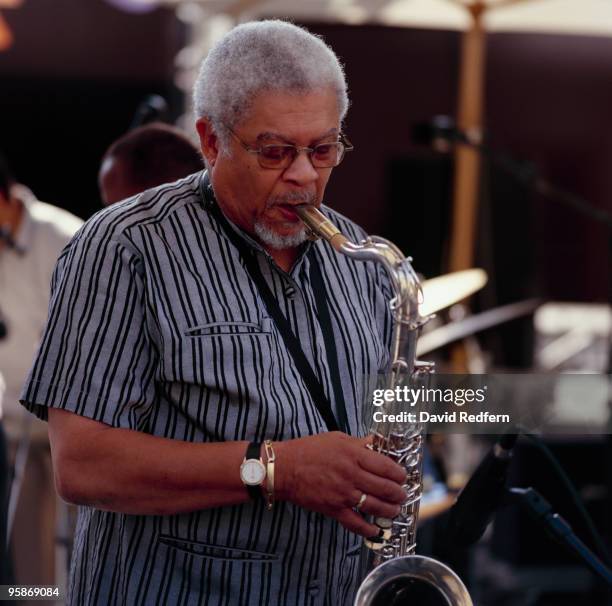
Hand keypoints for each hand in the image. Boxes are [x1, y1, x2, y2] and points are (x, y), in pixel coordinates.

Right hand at [274, 432, 405, 536]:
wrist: (285, 468)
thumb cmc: (309, 450)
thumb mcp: (338, 439)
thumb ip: (360, 443)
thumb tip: (378, 443)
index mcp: (354, 455)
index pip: (386, 467)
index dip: (399, 473)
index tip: (403, 476)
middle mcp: (351, 475)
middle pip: (385, 488)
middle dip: (399, 493)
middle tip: (402, 494)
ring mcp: (343, 494)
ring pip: (376, 507)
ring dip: (390, 511)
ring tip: (394, 510)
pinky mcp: (334, 509)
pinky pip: (356, 523)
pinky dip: (368, 529)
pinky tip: (375, 529)